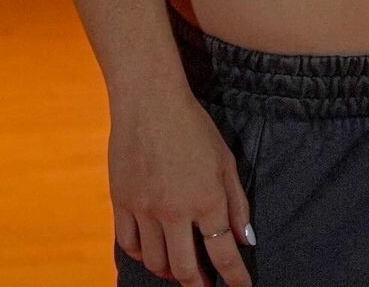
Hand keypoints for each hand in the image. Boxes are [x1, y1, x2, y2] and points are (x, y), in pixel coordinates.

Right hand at [109, 89, 254, 285]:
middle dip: (199, 285)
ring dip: (170, 272)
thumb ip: (237, 202)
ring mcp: (145, 208)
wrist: (149, 100)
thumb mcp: (225, 159)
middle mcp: (175, 210)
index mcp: (206, 198)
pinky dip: (142, 255)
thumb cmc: (192, 125)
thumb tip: (246, 240)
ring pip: (156, 262)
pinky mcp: (121, 201)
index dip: (235, 278)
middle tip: (206, 286)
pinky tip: (152, 251)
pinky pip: (129, 244)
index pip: (224, 253)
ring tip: (180, 269)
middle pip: (186, 269)